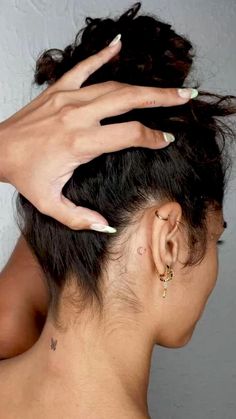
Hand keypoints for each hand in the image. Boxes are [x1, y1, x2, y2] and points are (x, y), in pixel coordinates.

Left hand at [0, 35, 196, 230]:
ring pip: (114, 85)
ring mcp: (68, 98)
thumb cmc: (25, 175)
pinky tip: (118, 46)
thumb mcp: (50, 203)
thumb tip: (108, 226)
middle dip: (161, 99)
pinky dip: (102, 55)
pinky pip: (84, 67)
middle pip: (129, 101)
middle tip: (185, 96)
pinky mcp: (58, 89)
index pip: (129, 134)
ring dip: (143, 85)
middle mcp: (78, 116)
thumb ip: (80, 218)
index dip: (152, 137)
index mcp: (80, 143)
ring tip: (167, 86)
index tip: (166, 139)